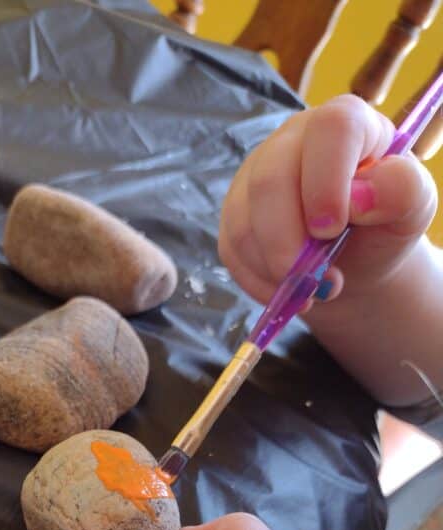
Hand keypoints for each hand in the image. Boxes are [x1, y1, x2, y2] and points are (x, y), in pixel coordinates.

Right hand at [219, 95, 437, 308]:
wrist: (355, 263)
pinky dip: (261, 282)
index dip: (327, 180)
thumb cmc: (383, 227)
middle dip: (287, 241)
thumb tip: (361, 196)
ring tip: (312, 287)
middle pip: (270, 178)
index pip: (331, 128)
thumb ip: (404, 191)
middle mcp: (292, 140)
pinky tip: (289, 289)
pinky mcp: (235, 214)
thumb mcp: (413, 209)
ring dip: (276, 269)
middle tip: (314, 278)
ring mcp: (256, 175)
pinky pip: (232, 250)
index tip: (332, 229)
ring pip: (244, 222)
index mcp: (345, 124)